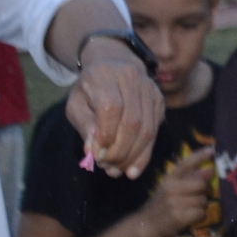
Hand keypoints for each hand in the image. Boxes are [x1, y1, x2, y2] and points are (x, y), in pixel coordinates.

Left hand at [67, 37, 163, 176]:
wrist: (113, 65)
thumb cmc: (90, 89)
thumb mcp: (77, 104)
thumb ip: (84, 125)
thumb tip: (92, 151)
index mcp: (105, 75)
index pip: (111, 108)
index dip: (106, 135)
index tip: (97, 155)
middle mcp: (131, 78)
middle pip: (132, 122)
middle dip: (119, 151)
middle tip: (106, 167)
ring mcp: (150, 89)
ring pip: (147, 130)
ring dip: (132, 157)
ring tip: (116, 171)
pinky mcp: (159, 101)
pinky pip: (155, 132)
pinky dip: (143, 155)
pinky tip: (132, 169)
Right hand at [141, 146, 215, 236]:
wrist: (144, 226)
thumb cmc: (160, 206)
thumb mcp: (169, 188)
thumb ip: (189, 178)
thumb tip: (210, 169)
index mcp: (169, 178)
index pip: (185, 163)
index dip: (199, 156)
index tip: (211, 150)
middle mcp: (171, 188)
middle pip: (202, 184)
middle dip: (205, 191)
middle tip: (199, 196)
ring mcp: (175, 203)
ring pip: (203, 200)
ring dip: (202, 206)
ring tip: (191, 209)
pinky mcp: (179, 217)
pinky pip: (201, 213)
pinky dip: (199, 216)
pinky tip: (190, 217)